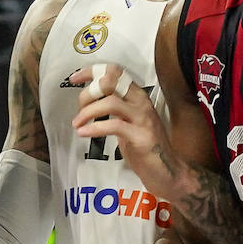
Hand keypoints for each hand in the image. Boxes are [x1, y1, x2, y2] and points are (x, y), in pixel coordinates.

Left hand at [70, 65, 180, 199]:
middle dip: (88, 92)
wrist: (167, 172)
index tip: (75, 79)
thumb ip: (114, 110)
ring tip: (77, 124)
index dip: (93, 71)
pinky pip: (114, 125)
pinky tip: (83, 133)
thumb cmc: (145, 149)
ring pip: (111, 102)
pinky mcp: (142, 136)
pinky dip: (94, 128)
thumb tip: (89, 103)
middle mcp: (141, 103)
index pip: (115, 72)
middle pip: (112, 81)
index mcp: (137, 97)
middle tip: (79, 109)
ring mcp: (143, 119)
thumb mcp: (127, 123)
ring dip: (88, 111)